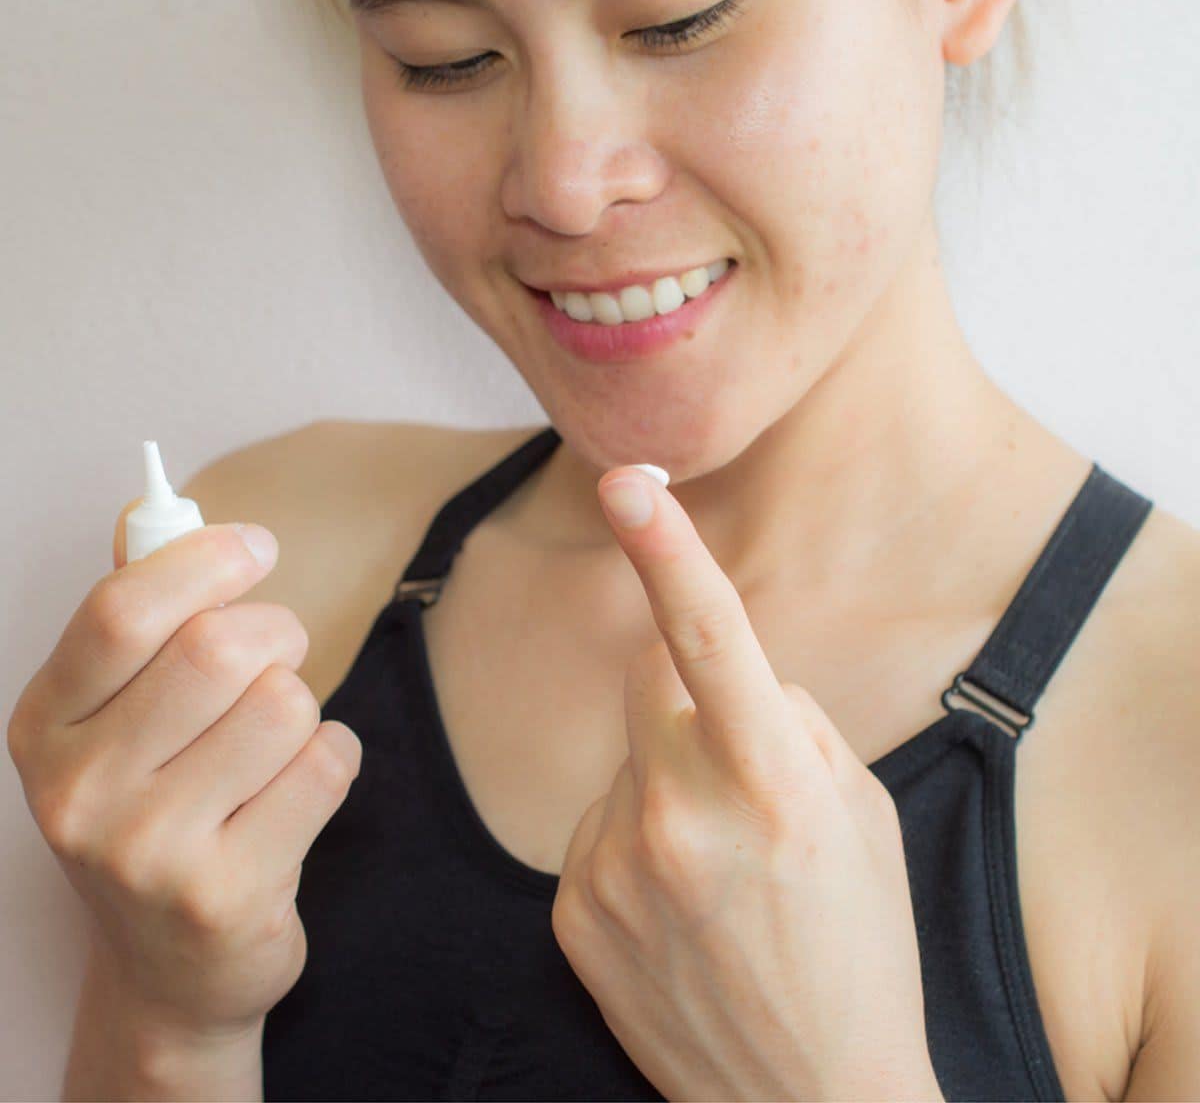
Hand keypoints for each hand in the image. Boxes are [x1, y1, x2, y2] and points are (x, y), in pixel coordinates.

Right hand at [6, 505, 362, 1042]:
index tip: (256, 547)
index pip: (122, 610)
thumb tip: (157, 505)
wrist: (171, 969)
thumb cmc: (159, 808)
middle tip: (279, 654)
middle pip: (220, 648)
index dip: (204, 560)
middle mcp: (79, 793)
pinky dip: (332, 756)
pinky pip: (327, 764)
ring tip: (274, 745)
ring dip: (303, 706)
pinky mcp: (226, 896)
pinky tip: (296, 792)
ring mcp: (148, 854)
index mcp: (45, 726)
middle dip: (276, 633)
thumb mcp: (118, 719)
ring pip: (285, 704)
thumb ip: (138, 617)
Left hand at [550, 467, 942, 1100]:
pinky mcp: (568, 909)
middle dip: (686, 695)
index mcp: (771, 786)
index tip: (628, 481)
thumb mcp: (859, 814)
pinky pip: (595, 824)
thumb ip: (786, 722)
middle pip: (648, 680)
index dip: (668, 550)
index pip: (709, 639)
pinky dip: (632, 841)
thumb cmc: (859, 948)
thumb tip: (724, 675)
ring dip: (666, 784)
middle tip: (738, 773)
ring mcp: (612, 867)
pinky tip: (675, 909)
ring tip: (715, 875)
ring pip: (628, 760)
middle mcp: (679, 818)